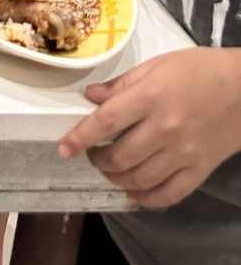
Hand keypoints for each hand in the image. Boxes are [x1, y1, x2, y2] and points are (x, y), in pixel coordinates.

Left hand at [58, 50, 240, 207]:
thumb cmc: (198, 70)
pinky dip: (146, 198)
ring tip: (109, 169)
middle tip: (92, 153)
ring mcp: (184, 153)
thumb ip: (122, 84)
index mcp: (151, 97)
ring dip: (116, 178)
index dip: (81, 137)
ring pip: (140, 178)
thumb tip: (90, 98)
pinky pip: (169, 194)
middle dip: (98, 159)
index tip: (64, 149)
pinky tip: (133, 192)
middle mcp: (165, 128)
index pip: (107, 122)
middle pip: (120, 156)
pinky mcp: (200, 170)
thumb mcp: (157, 66)